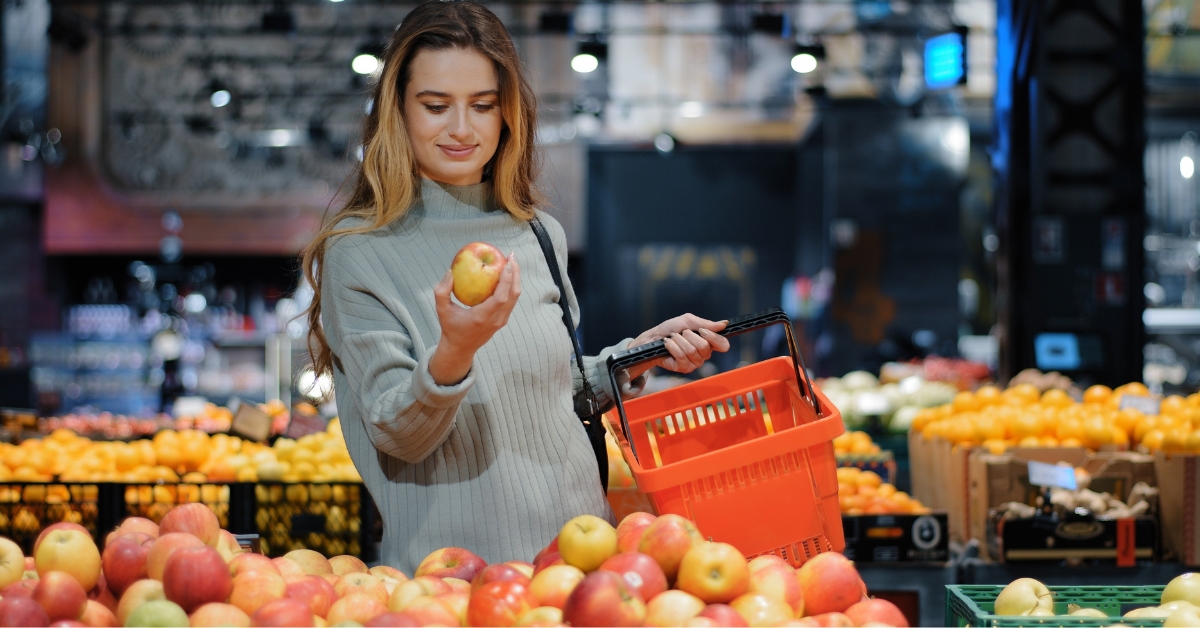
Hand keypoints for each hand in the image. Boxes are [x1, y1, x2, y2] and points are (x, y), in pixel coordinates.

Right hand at [428, 253, 521, 384]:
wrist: (460, 348)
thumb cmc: (450, 328)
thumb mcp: (442, 310)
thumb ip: (442, 291)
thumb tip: (450, 272)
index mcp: (482, 317)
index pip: (500, 297)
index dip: (506, 280)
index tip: (506, 263)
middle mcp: (495, 320)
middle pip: (513, 294)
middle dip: (515, 273)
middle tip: (511, 256)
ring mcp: (501, 321)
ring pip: (515, 297)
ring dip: (515, 278)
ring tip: (511, 261)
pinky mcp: (503, 320)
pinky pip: (511, 300)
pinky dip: (511, 286)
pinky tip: (506, 274)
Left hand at [626, 314, 730, 377]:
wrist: (654, 338)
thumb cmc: (671, 329)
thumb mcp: (688, 321)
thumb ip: (705, 323)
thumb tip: (724, 324)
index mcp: (709, 341)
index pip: (723, 344)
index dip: (714, 338)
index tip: (702, 331)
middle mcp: (704, 354)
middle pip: (705, 347)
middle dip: (690, 336)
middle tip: (682, 333)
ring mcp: (695, 363)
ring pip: (692, 351)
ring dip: (679, 340)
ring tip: (673, 338)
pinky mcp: (685, 368)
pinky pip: (681, 356)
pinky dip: (673, 347)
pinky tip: (668, 345)